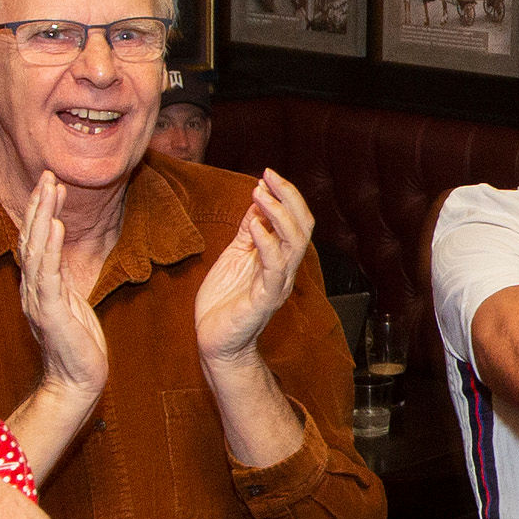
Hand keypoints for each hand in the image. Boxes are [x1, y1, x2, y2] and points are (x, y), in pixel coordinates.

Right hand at [16, 176, 108, 400]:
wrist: (77, 381)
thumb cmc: (78, 344)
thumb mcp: (70, 302)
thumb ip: (61, 278)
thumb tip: (59, 254)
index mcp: (38, 285)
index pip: (35, 241)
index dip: (40, 212)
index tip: (50, 185)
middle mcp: (33, 288)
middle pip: (31, 238)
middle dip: (39, 205)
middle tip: (47, 175)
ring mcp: (39, 300)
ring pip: (36, 251)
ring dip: (43, 218)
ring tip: (49, 191)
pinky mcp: (50, 313)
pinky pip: (48, 276)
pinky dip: (50, 249)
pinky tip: (57, 228)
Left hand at [194, 170, 314, 367]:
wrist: (215, 342)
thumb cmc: (224, 303)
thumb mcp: (235, 256)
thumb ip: (248, 232)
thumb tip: (257, 200)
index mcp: (279, 259)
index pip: (296, 221)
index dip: (286, 196)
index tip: (266, 175)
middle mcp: (284, 270)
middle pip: (303, 227)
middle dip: (289, 197)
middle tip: (269, 175)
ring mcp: (277, 284)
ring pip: (295, 243)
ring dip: (279, 213)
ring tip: (261, 193)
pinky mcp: (265, 299)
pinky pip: (274, 266)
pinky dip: (266, 241)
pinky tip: (254, 223)